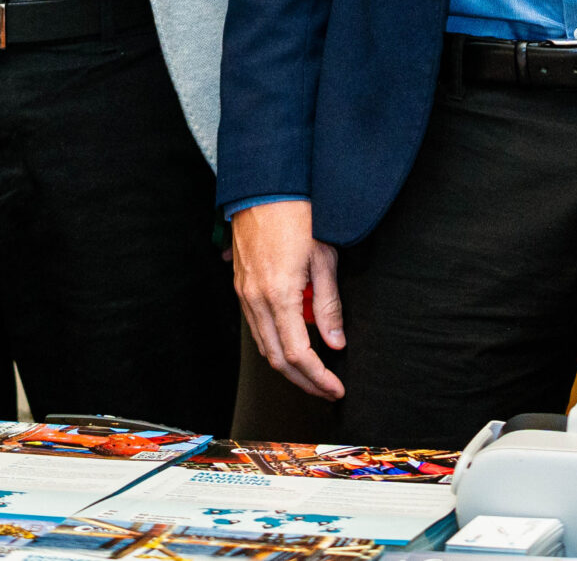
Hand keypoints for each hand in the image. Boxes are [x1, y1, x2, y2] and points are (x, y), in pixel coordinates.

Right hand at [231, 200, 344, 400]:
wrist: (264, 187)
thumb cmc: (298, 215)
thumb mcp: (324, 259)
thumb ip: (328, 304)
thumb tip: (335, 342)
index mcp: (278, 295)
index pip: (299, 354)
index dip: (319, 377)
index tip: (336, 388)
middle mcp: (255, 299)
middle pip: (277, 359)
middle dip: (303, 381)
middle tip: (327, 389)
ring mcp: (244, 293)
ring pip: (263, 345)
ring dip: (288, 365)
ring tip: (314, 372)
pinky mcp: (240, 285)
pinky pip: (256, 325)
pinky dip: (275, 341)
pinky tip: (294, 341)